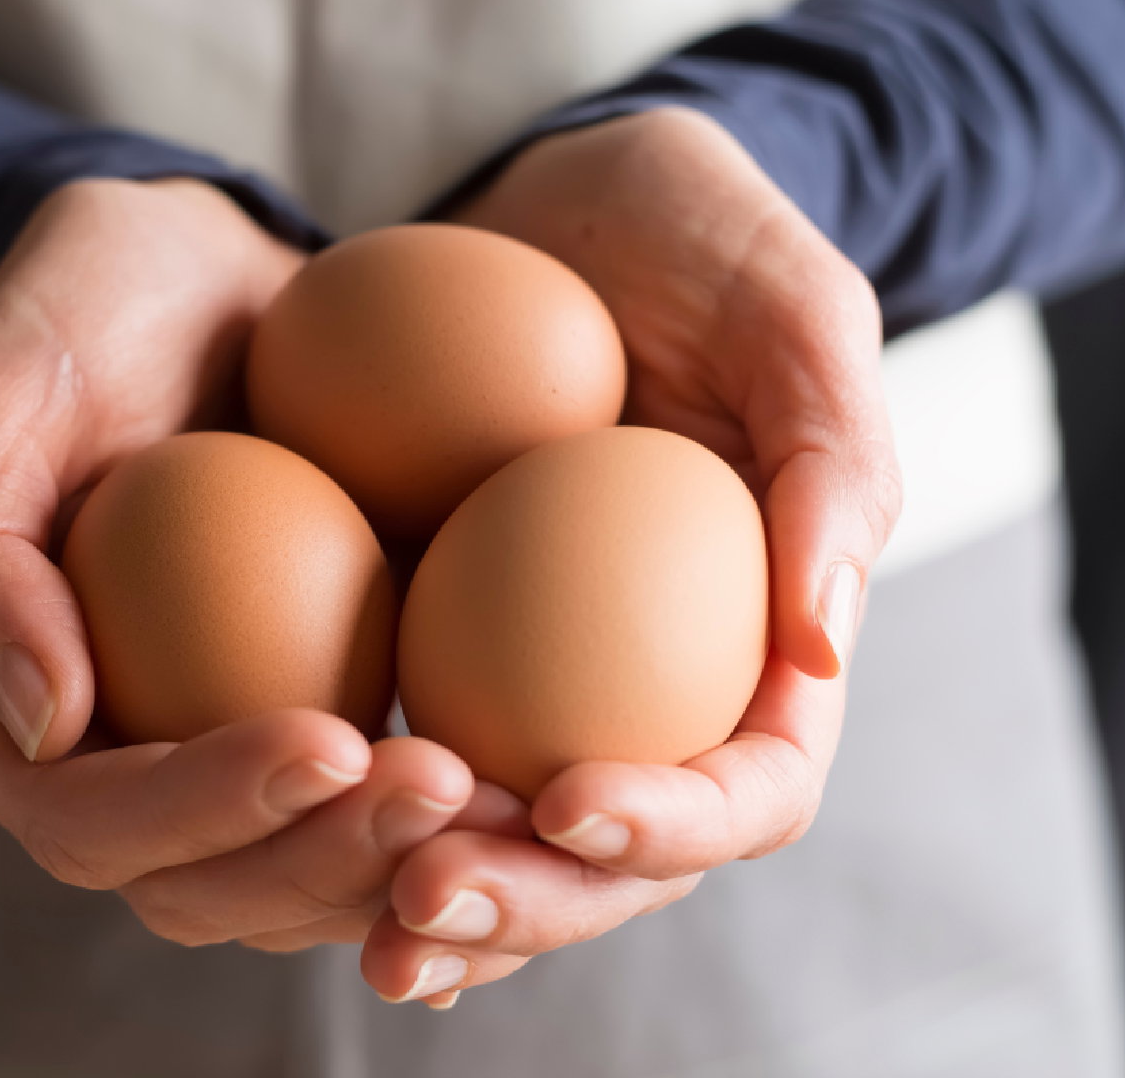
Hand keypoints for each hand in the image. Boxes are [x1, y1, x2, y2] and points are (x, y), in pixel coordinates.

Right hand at [0, 178, 476, 952]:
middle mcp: (110, 762)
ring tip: (509, 799)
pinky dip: (449, 822)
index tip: (329, 742)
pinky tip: (534, 797)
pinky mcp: (312, 712)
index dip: (205, 809)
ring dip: (400, 860)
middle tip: (445, 786)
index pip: (90, 820)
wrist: (190, 271)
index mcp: (9, 714)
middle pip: (207, 887)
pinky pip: (371, 805)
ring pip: (300, 876)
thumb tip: (50, 725)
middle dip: (324, 859)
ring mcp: (216, 746)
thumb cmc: (74, 314)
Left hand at [360, 108, 900, 1005]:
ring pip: (509, 849)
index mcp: (768, 647)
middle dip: (532, 903)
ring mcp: (545, 687)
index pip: (753, 787)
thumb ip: (831, 457)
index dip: (674, 824)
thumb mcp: (791, 308)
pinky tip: (294, 852)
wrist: (564, 206)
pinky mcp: (444, 655)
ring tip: (360, 918)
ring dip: (439, 902)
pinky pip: (410, 771)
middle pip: (619, 864)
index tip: (568, 798)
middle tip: (422, 897)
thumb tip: (819, 641)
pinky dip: (360, 833)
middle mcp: (659, 695)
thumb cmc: (701, 240)